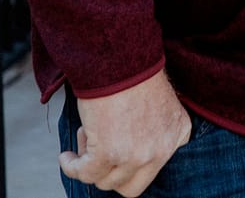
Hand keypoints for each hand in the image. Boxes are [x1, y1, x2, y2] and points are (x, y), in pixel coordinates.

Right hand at [59, 71, 193, 195]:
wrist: (122, 58)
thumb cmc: (135, 73)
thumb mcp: (159, 106)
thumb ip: (153, 132)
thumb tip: (125, 155)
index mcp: (178, 135)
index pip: (153, 170)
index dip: (129, 165)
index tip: (116, 154)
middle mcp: (162, 150)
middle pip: (131, 187)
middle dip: (111, 173)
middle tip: (98, 149)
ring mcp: (137, 155)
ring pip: (106, 181)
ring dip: (90, 163)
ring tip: (85, 136)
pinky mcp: (110, 153)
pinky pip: (85, 174)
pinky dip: (71, 167)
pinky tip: (66, 156)